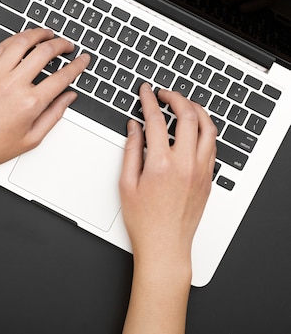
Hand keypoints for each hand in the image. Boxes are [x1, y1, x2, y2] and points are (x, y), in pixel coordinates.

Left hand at [0, 28, 89, 176]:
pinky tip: (23, 40)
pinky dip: (15, 39)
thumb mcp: (32, 138)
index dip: (77, 65)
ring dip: (39, 34)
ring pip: (22, 42)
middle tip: (67, 45)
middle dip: (62, 44)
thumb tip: (68, 97)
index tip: (82, 60)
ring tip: (47, 34)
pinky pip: (0, 47)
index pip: (62, 76)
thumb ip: (54, 115)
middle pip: (45, 52)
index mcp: (29, 103)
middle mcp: (12, 85)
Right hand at [119, 83, 216, 267]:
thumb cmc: (144, 220)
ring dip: (197, 110)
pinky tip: (195, 127)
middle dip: (176, 98)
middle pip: (188, 116)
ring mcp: (200, 171)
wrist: (165, 245)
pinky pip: (212, 145)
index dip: (149, 100)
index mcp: (161, 164)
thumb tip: (134, 128)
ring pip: (208, 128)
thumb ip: (130, 150)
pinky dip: (205, 129)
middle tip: (165, 93)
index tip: (146, 91)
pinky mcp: (208, 178)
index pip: (156, 120)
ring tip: (185, 104)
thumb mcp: (126, 183)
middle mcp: (185, 164)